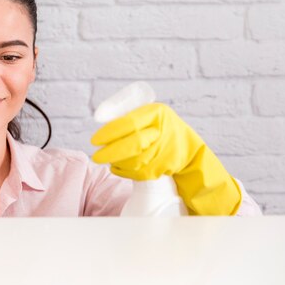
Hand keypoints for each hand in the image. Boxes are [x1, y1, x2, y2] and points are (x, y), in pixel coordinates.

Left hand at [90, 103, 241, 214]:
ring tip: (109, 159)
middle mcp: (163, 131)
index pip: (129, 122)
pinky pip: (139, 172)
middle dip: (110, 153)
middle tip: (96, 156)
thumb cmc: (159, 129)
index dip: (109, 132)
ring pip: (135, 161)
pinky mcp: (165, 167)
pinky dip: (125, 171)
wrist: (189, 150)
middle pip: (133, 144)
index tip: (95, 140)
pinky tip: (119, 167)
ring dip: (117, 163)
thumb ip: (126, 115)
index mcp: (156, 112)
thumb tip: (99, 118)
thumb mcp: (147, 115)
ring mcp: (166, 150)